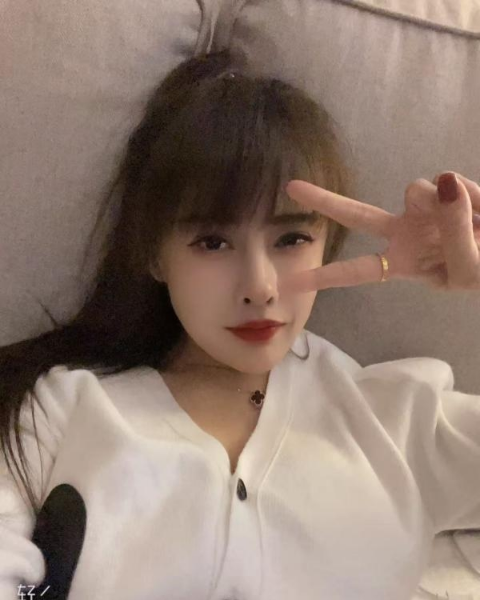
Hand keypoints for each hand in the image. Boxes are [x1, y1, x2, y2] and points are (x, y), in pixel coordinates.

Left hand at [279, 172, 479, 293]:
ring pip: (415, 190)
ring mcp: (423, 209)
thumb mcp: (469, 271)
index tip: (289, 283)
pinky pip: (448, 181)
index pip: (358, 271)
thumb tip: (442, 182)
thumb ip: (456, 233)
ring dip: (442, 202)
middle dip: (326, 201)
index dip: (325, 277)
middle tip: (291, 188)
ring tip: (477, 222)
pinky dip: (468, 194)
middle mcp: (405, 234)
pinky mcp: (445, 189)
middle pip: (358, 216)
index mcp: (403, 264)